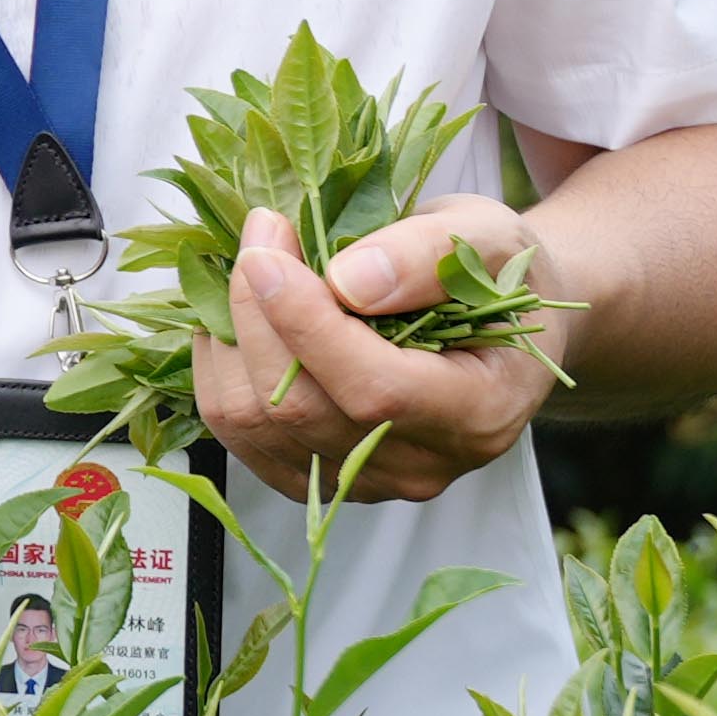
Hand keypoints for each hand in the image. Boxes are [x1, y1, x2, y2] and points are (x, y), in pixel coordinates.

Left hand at [201, 198, 558, 505]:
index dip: (306, 321)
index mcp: (480, 412)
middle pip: (299, 407)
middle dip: (256, 312)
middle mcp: (421, 465)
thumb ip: (426, 256)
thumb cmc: (496, 273)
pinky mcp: (312, 475)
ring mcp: (363, 480)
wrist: (497, 320)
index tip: (266, 252)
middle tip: (260, 234)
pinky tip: (239, 313)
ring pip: (253, 422)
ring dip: (229, 335)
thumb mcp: (485, 237)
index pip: (374, 389)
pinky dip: (219, 365)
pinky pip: (235, 430)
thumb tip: (348, 281)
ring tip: (249, 267)